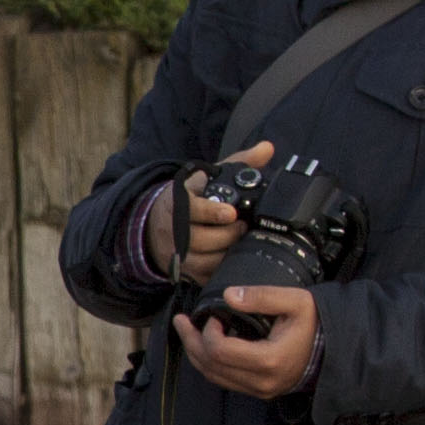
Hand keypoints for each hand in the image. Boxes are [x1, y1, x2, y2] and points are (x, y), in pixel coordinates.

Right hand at [172, 141, 271, 279]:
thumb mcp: (208, 177)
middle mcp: (174, 230)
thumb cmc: (191, 199)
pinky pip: (206, 276)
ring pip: (206, 260)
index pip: (193, 210)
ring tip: (240, 242)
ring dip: (228, 253)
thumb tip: (267, 148)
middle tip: (243, 228)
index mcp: (178, 203)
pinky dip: (222, 269)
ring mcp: (178, 253)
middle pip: (202, 239)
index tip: (231, 213)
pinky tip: (232, 258)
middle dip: (229, 235)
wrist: (156, 225)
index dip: (212, 212)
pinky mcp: (184, 272)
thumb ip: (239, 163)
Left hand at [188, 281, 318, 396]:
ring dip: (196, 353)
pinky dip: (209, 363)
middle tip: (181, 321)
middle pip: (210, 365)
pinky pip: (224, 381)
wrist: (334, 349)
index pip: (220, 351)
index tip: (215, 315)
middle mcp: (261, 381)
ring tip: (187, 330)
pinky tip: (204, 346)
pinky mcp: (259, 392)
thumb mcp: (295, 301)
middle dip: (191, 341)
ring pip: (213, 376)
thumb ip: (262, 296)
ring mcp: (260, 390)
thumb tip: (228, 296)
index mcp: (269, 360)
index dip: (208, 332)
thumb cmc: (315, 323)